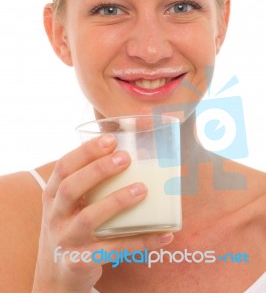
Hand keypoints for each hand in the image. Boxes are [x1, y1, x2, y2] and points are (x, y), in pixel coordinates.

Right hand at [32, 134, 173, 292]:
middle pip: (71, 188)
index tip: (110, 139)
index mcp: (53, 194)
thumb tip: (140, 156)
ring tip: (142, 189)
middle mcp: (55, 215)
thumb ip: (91, 183)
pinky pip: (113, 250)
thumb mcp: (71, 204)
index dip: (85, 152)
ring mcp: (66, 240)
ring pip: (88, 219)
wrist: (56, 275)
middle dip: (98, 170)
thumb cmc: (72, 226)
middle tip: (125, 158)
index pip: (63, 167)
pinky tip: (163, 234)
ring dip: (116, 201)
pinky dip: (140, 242)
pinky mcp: (80, 261)